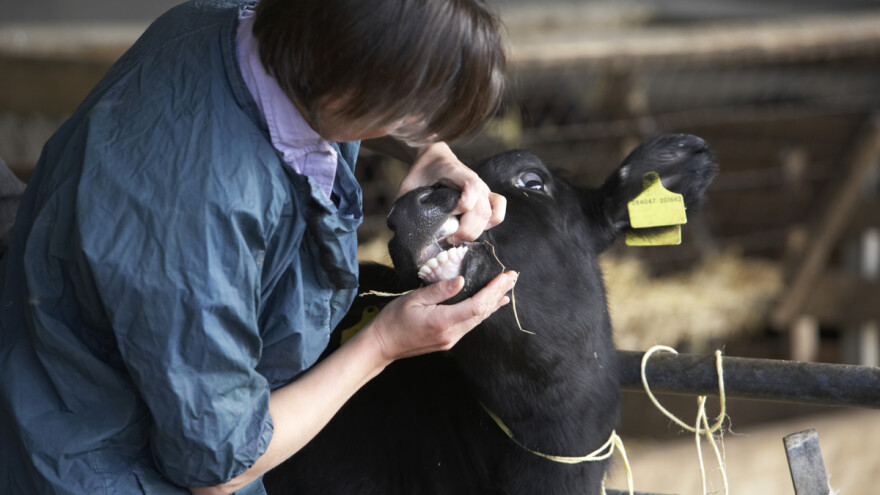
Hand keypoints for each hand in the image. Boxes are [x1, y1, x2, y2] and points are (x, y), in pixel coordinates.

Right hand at [365, 271, 517, 360]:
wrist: (382, 345)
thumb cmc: (393, 320)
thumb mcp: (413, 299)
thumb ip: (439, 290)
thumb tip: (462, 280)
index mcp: (443, 321)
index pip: (477, 305)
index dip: (493, 290)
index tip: (505, 276)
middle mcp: (452, 333)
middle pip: (483, 312)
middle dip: (499, 293)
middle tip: (513, 277)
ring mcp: (451, 339)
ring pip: (479, 319)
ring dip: (494, 302)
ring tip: (507, 288)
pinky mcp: (448, 340)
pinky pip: (471, 323)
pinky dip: (483, 311)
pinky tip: (491, 305)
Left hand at [397, 142, 505, 240]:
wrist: (434, 158)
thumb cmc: (422, 172)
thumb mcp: (409, 185)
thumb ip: (406, 202)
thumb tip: (402, 227)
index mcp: (456, 172)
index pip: (472, 186)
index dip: (463, 204)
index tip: (448, 215)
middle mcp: (475, 181)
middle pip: (481, 209)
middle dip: (465, 230)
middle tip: (448, 239)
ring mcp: (483, 190)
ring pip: (490, 215)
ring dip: (475, 231)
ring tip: (458, 238)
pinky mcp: (487, 198)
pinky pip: (498, 212)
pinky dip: (490, 224)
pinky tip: (474, 230)